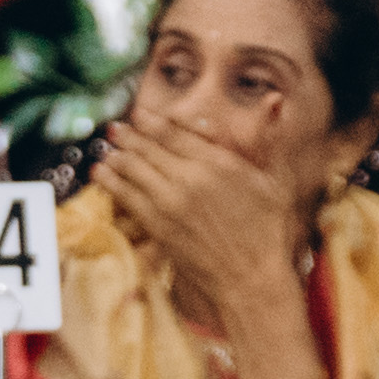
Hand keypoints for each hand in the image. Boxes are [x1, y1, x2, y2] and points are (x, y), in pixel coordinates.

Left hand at [97, 116, 308, 318]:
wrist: (252, 280)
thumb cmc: (270, 232)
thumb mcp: (277, 180)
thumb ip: (269, 138)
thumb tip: (275, 99)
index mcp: (217, 162)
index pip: (174, 133)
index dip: (151, 121)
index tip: (138, 113)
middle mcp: (189, 179)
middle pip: (148, 149)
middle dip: (128, 136)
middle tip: (114, 129)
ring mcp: (170, 204)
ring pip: (133, 170)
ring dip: (116, 156)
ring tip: (104, 149)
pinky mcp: (158, 228)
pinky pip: (128, 198)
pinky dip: (112, 183)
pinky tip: (101, 174)